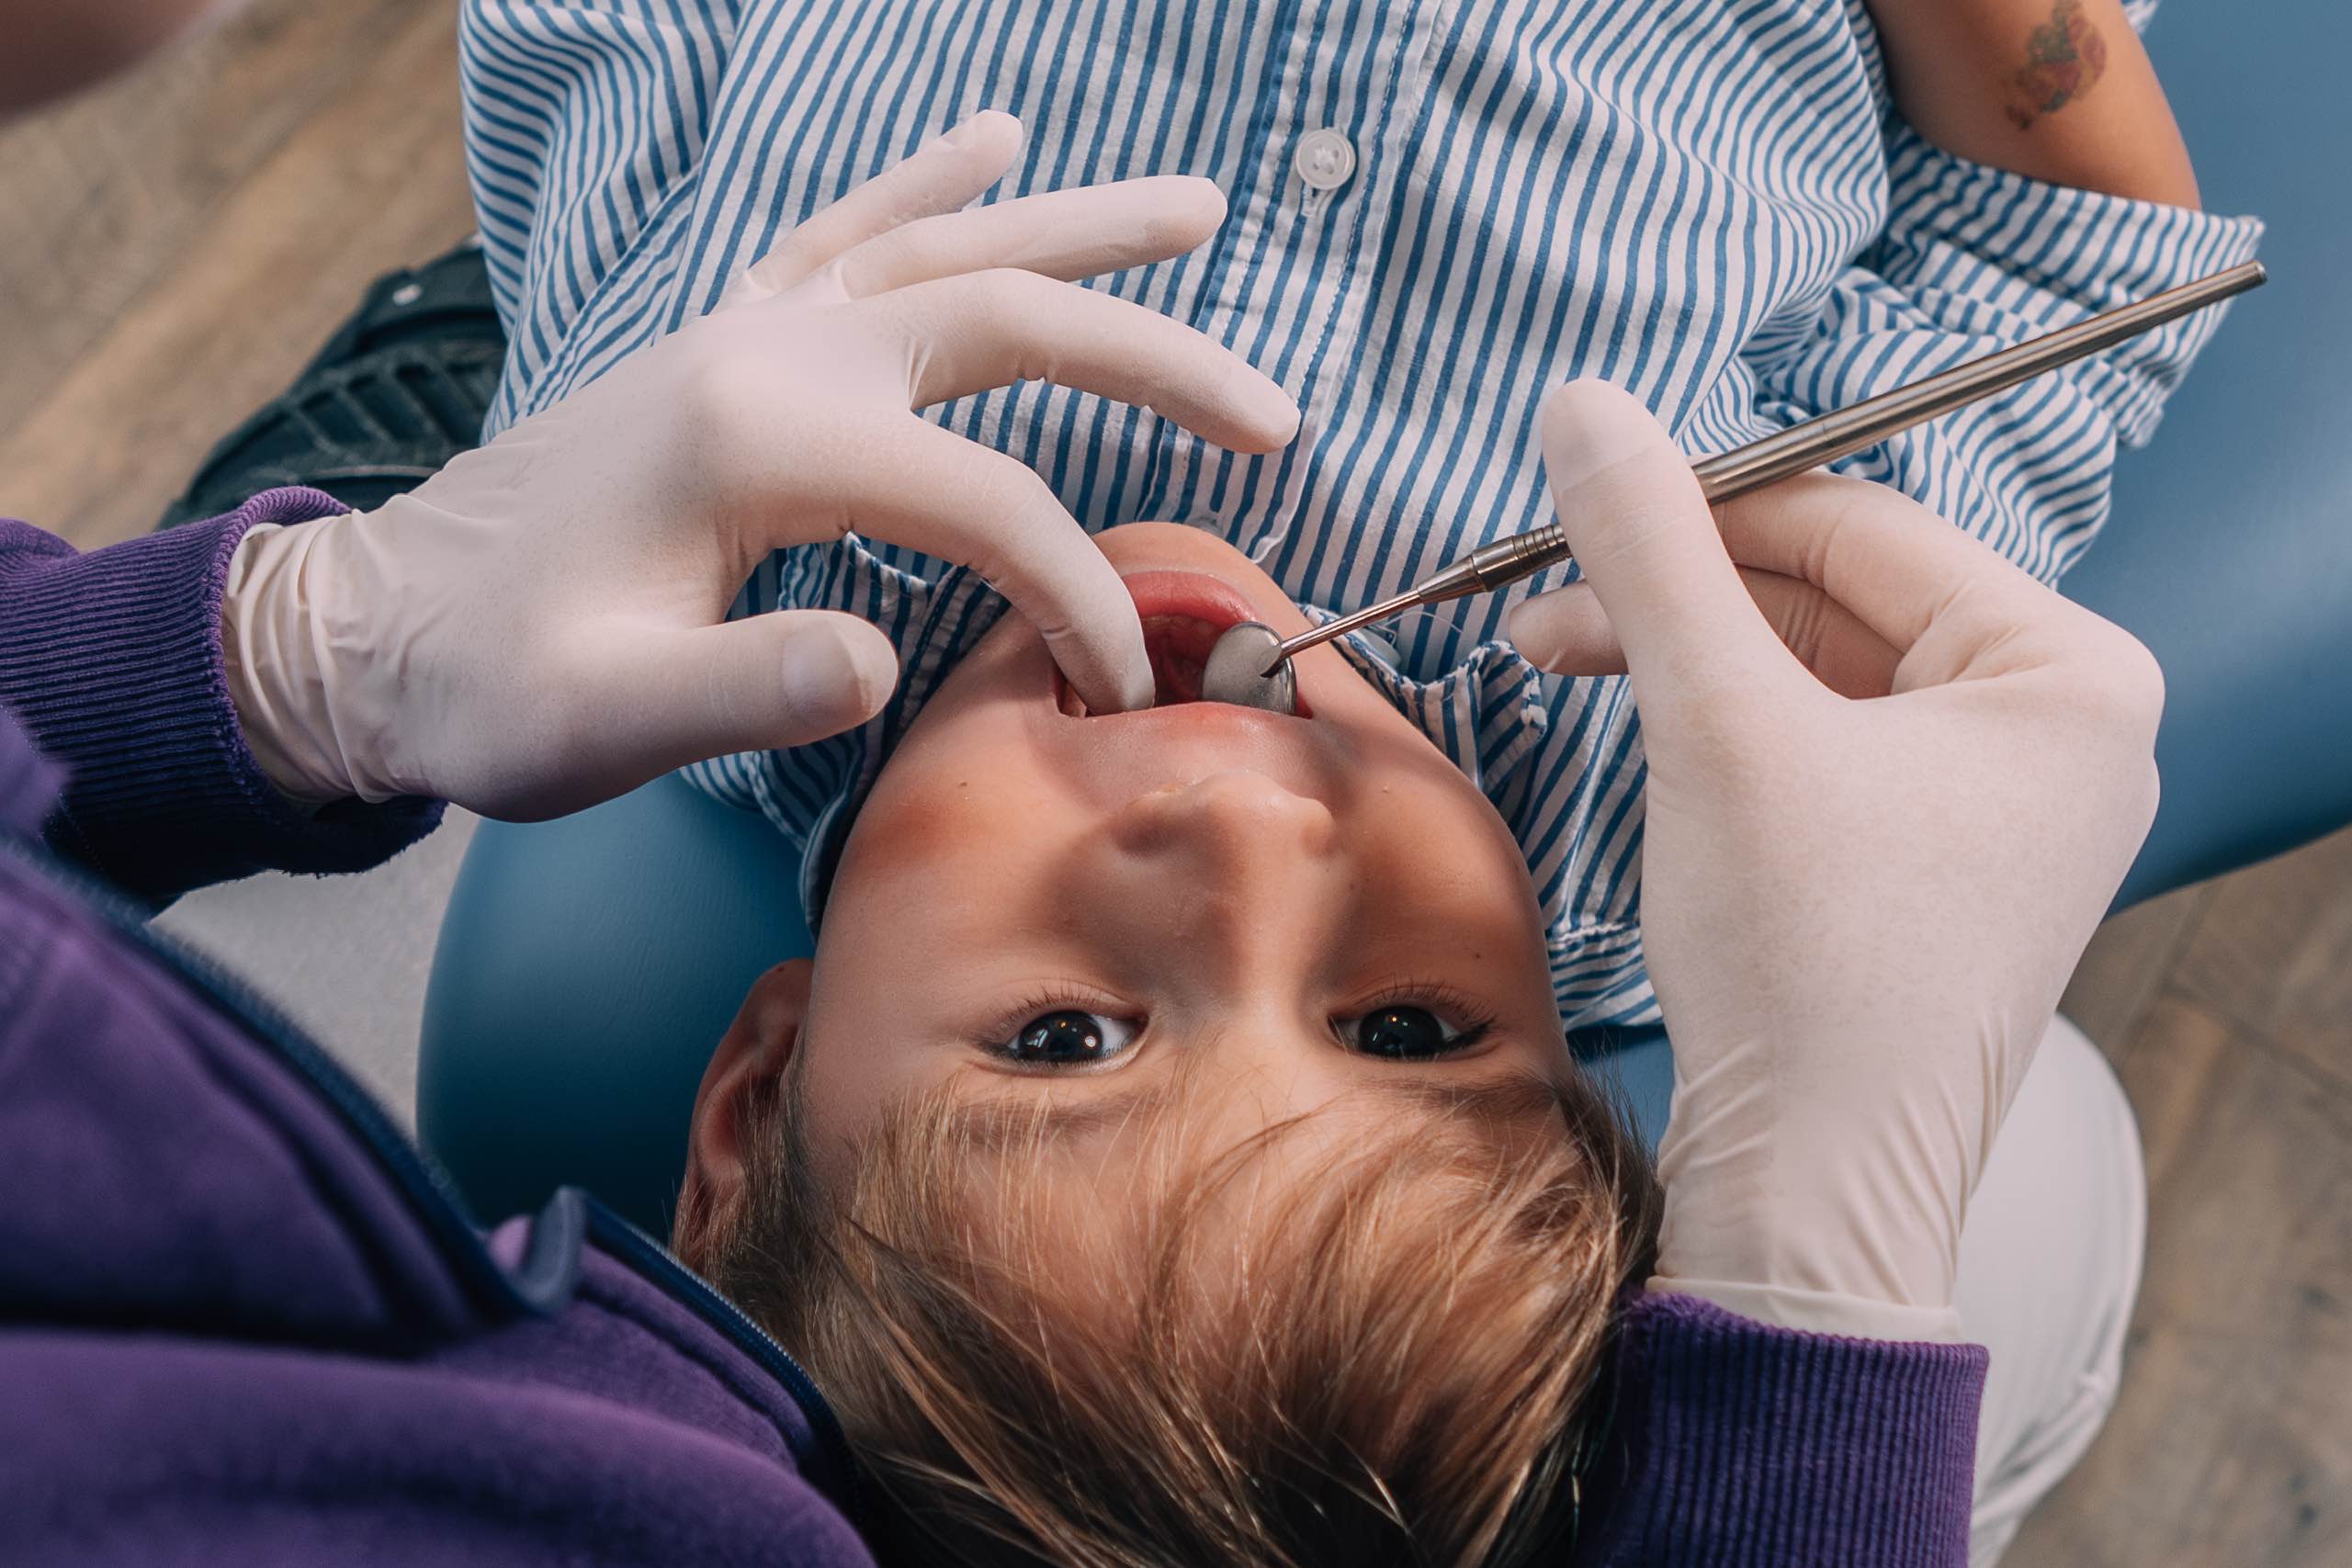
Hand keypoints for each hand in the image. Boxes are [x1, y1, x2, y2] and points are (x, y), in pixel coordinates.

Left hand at [222, 111, 1297, 818]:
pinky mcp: (722, 341)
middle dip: (1155, 359)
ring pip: (945, 249)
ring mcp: (744, 330)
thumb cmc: (486, 690)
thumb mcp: (600, 722)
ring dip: (1077, 227)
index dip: (1079, 592)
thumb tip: (885, 668)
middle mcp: (767, 352)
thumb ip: (741, 690)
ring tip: (1200, 210)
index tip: (1121, 689)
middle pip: (1004, 317)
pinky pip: (846, 232)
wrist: (370, 635)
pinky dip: (927, 183)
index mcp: (762, 440)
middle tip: (1272, 415)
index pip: (987, 500)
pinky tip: (992, 137)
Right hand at [1509, 381, 2161, 1339]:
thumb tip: (1584, 406)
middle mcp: (2063, 727)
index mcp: (2070, 671)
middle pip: (1838, 595)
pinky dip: (1726, 731)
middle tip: (1546, 606)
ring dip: (1689, 659)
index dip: (1701, 505)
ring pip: (1821, 670)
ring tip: (1564, 663)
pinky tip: (1642, 734)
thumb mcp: (1716, 724)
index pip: (1861, 524)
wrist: (1815, 1185)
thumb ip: (1653, 549)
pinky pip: (1826, 747)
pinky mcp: (1942, 863)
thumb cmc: (1805, 966)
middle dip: (1681, 595)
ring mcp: (2007, 803)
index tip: (1574, 505)